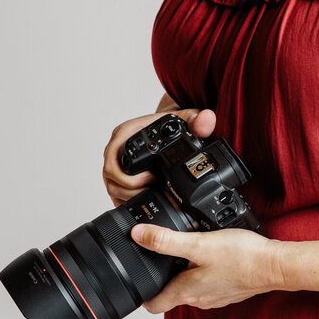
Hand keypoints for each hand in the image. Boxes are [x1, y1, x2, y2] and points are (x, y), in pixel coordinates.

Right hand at [102, 105, 216, 205]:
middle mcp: (116, 149)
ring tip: (153, 194)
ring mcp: (116, 165)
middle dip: (132, 189)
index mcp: (125, 133)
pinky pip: (118, 194)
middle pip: (111, 177)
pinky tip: (149, 199)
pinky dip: (131, 199)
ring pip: (113, 188)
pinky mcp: (120, 178)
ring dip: (131, 195)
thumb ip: (197, 120)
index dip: (127, 173)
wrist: (168, 128)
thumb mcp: (186, 120)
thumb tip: (207, 119)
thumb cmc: (171, 124)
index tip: (151, 178)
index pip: (113, 156)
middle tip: (155, 189)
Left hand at [130, 223, 285, 313]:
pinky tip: (213, 256)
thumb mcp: (199, 244)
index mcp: (187, 291)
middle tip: (161, 256)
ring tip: (188, 251)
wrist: (275, 266)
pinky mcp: (229, 290)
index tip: (136, 282)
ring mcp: (216, 296)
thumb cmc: (241, 257)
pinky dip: (205, 272)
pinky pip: (209, 284)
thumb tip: (139, 235)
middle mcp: (199, 299)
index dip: (142, 295)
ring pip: (191, 288)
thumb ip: (167, 241)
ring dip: (186, 273)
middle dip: (165, 277)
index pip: (154, 305)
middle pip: (172, 294)